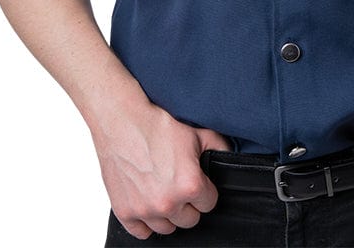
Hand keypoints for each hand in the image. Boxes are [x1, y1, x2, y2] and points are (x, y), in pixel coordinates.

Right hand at [92, 98, 230, 239]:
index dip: (205, 190)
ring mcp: (145, 210)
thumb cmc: (157, 125)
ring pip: (167, 228)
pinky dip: (146, 222)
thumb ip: (219, 147)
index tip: (197, 181)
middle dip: (188, 203)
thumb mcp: (197, 132)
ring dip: (169, 214)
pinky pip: (142, 233)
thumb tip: (230, 157)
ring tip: (164, 191)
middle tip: (179, 185)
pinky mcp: (125, 212)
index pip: (209, 204)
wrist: (122, 121)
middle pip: (190, 220)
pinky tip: (148, 203)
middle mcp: (168, 203)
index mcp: (190, 185)